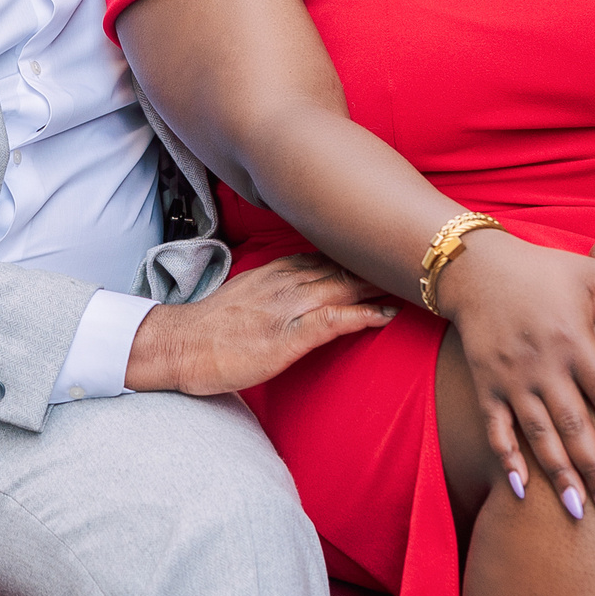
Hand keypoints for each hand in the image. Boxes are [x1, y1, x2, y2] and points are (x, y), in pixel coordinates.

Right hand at [125, 254, 393, 395]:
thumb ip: (277, 288)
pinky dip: (360, 316)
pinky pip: (331, 321)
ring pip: (344, 287)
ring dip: (380, 285)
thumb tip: (303, 289)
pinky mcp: (286, 337)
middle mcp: (286, 282)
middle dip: (380, 264)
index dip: (362, 253)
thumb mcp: (247, 295)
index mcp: (277, 271)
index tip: (391, 249)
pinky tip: (384, 316)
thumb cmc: (210, 328)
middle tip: (416, 261)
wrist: (178, 345)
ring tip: (416, 285)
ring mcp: (287, 308)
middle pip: (344, 266)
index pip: (329, 255)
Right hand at [429, 232, 594, 522]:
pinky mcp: (487, 386)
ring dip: (558, 475)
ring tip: (578, 512)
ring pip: (538, 435)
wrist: (476, 269)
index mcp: (574, 340)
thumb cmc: (547, 272)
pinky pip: (496, 430)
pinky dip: (507, 460)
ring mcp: (511, 378)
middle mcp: (543, 365)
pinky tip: (522, 491)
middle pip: (574, 426)